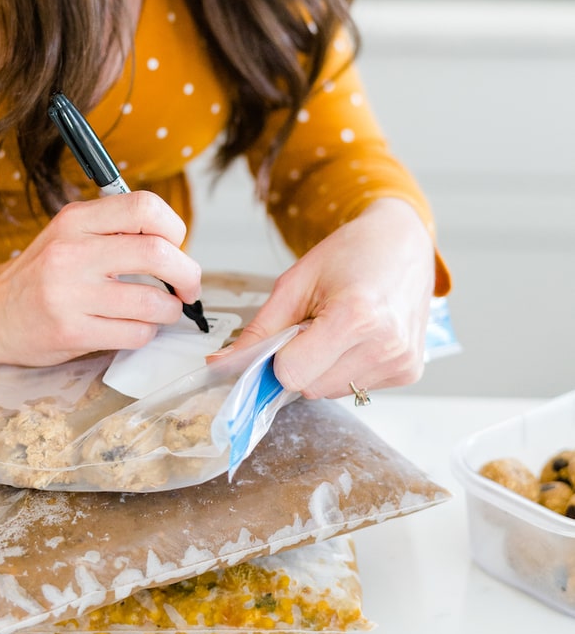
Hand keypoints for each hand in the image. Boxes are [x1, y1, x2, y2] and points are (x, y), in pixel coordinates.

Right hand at [0, 191, 201, 365]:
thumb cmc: (42, 273)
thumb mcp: (71, 234)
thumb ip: (116, 230)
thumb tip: (178, 244)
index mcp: (77, 220)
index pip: (145, 207)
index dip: (175, 227)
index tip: (177, 246)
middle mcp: (72, 252)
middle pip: (158, 253)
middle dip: (188, 274)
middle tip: (188, 287)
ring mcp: (69, 294)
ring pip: (153, 303)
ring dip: (169, 311)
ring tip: (159, 311)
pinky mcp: (70, 332)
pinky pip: (135, 334)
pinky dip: (145, 333)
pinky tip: (131, 328)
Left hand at [211, 199, 434, 399]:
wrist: (402, 241)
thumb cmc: (351, 253)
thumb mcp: (296, 281)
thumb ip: (260, 329)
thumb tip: (223, 364)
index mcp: (356, 316)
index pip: (292, 373)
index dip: (278, 356)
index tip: (285, 333)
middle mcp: (385, 345)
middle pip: (310, 387)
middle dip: (300, 362)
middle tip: (314, 324)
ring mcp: (400, 361)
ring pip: (331, 391)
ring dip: (323, 368)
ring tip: (338, 328)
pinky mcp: (410, 371)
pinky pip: (356, 387)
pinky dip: (346, 368)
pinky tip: (359, 337)